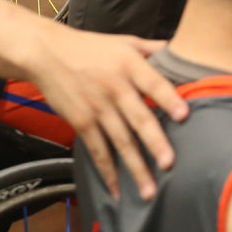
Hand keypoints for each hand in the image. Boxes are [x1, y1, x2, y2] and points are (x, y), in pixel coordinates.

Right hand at [27, 29, 186, 198]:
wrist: (46, 53)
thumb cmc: (91, 47)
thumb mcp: (125, 41)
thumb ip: (154, 49)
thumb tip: (182, 50)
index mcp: (129, 65)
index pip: (154, 84)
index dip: (169, 99)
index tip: (184, 116)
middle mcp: (115, 88)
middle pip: (138, 118)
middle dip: (154, 142)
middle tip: (169, 163)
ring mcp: (97, 108)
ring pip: (120, 141)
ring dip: (135, 167)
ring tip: (149, 190)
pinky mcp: (81, 122)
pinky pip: (97, 150)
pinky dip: (107, 171)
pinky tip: (117, 189)